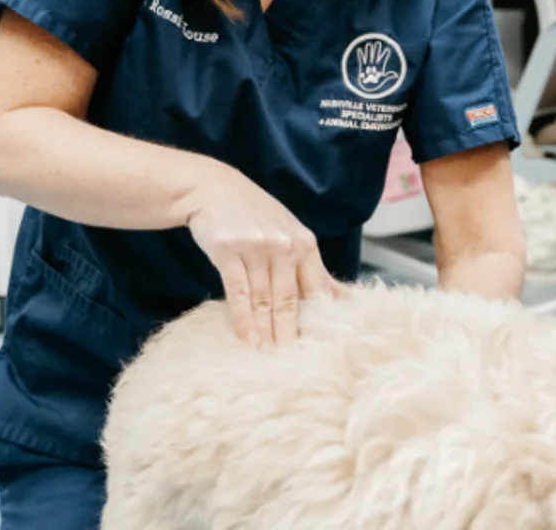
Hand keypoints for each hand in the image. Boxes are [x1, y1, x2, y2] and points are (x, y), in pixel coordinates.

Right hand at [179, 166, 342, 349]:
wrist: (215, 189)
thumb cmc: (256, 216)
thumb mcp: (291, 233)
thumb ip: (311, 267)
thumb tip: (341, 298)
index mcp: (305, 243)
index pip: (316, 289)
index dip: (319, 321)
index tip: (323, 348)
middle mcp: (285, 245)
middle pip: (290, 300)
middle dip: (291, 335)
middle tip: (295, 365)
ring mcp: (257, 247)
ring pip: (264, 299)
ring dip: (266, 332)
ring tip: (270, 358)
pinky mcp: (229, 250)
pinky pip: (238, 291)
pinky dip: (243, 318)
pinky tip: (247, 339)